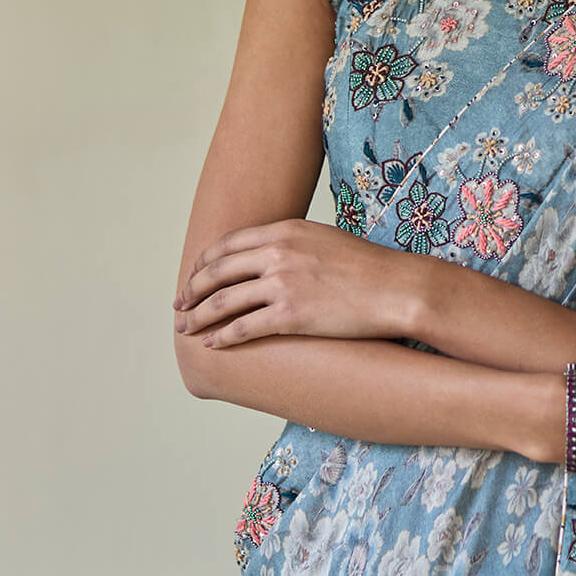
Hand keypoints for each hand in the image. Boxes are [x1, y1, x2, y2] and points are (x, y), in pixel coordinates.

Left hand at [173, 219, 423, 348]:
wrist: (396, 288)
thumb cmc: (368, 267)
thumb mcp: (324, 239)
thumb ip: (293, 243)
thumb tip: (270, 255)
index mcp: (285, 231)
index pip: (228, 244)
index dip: (205, 262)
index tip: (194, 276)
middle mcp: (277, 254)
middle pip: (217, 271)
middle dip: (192, 289)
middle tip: (179, 303)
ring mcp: (282, 284)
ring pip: (223, 301)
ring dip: (198, 316)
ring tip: (186, 327)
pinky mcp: (290, 316)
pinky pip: (243, 328)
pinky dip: (222, 337)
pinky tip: (213, 344)